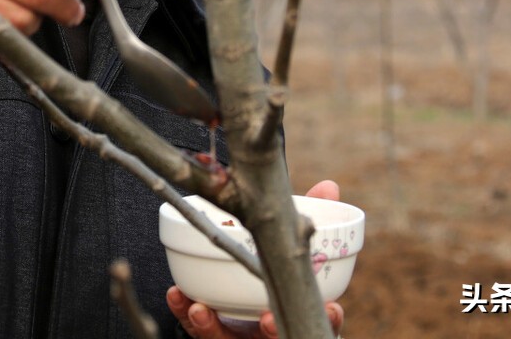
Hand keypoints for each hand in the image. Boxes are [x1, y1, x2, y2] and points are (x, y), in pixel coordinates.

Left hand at [168, 180, 345, 337]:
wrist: (244, 302)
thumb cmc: (277, 267)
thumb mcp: (292, 244)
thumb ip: (308, 220)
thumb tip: (328, 187)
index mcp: (299, 305)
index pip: (326, 319)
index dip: (332, 318)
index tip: (332, 309)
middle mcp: (273, 324)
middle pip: (276, 335)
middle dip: (272, 330)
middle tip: (267, 320)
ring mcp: (243, 334)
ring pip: (229, 338)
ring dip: (214, 327)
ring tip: (200, 310)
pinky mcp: (216, 331)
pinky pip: (199, 329)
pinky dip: (188, 313)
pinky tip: (177, 296)